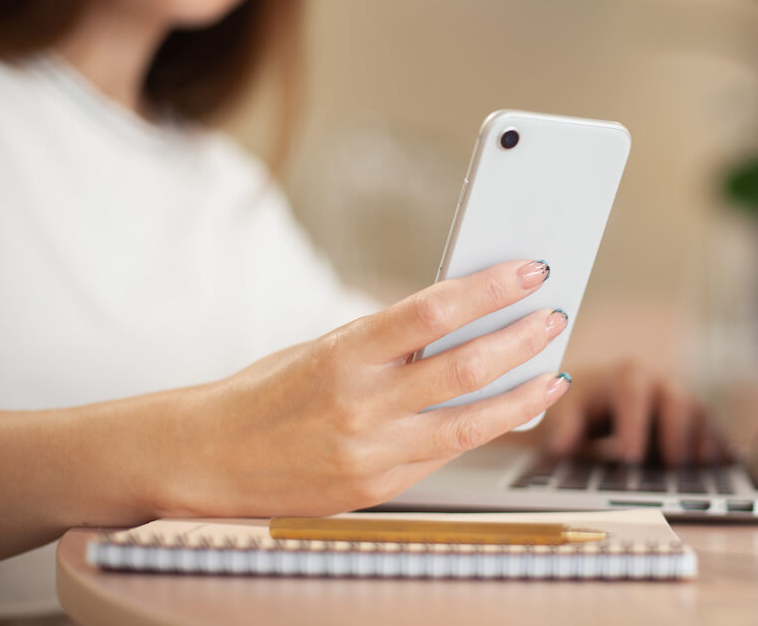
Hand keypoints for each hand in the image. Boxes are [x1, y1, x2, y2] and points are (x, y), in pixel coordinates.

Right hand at [155, 259, 570, 517]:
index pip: (434, 310)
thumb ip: (389, 342)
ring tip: (553, 372)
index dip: (491, 288)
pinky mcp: (377, 486)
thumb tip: (464, 321)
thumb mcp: (324, 349)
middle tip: (552, 316)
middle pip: (466, 366)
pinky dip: (483, 427)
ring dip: (522, 394)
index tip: (529, 270)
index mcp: (342, 354)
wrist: (205, 458)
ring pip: (471, 421)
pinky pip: (445, 452)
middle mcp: (360, 405)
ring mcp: (371, 452)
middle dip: (522, 338)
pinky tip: (508, 409)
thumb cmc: (266, 392)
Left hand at [541, 358, 726, 465]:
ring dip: (702, 441)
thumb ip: (565, 426)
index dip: (634, 424)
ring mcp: (683, 398)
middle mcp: (659, 382)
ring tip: (700, 470)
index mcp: (626, 376)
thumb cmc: (584, 403)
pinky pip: (715, 429)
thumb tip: (560, 445)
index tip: (630, 456)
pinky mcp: (698, 418)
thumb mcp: (568, 410)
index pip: (632, 394)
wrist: (603, 393)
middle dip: (676, 430)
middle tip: (672, 464)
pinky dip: (719, 448)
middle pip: (677, 399)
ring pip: (701, 414)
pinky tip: (721, 468)